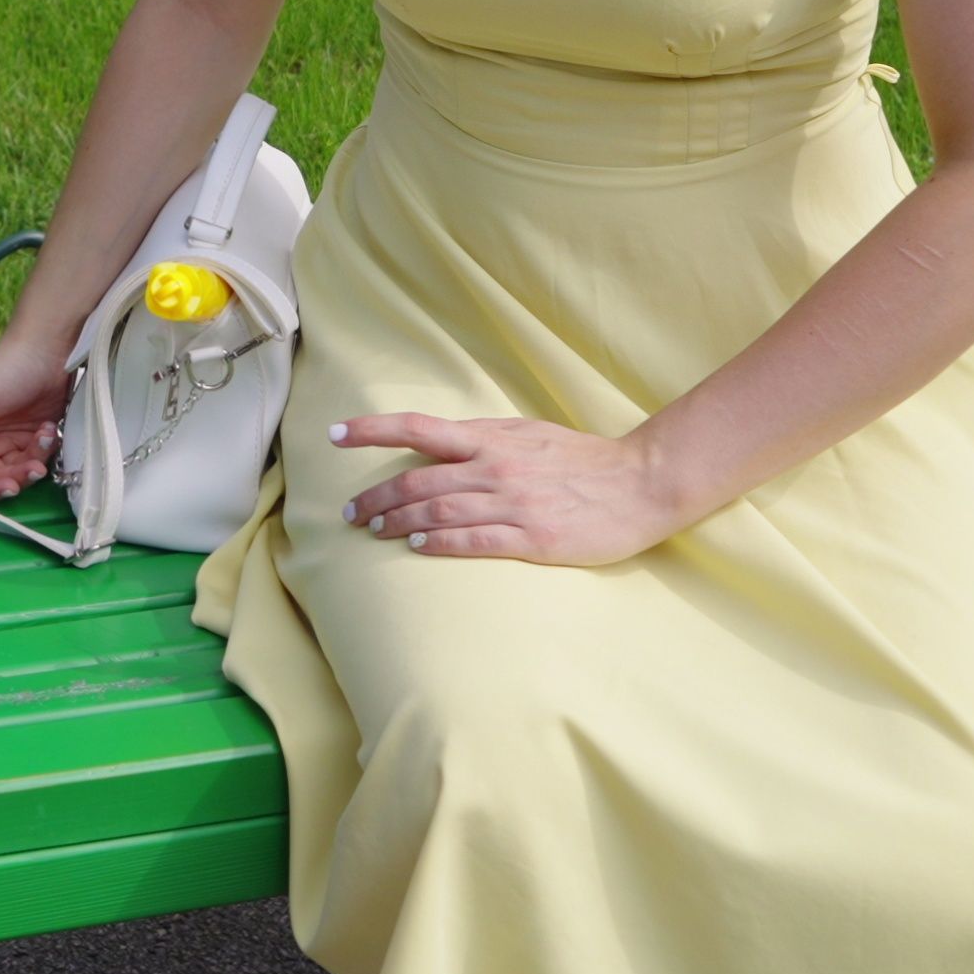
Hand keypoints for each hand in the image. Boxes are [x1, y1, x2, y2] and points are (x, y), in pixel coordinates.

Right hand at [0, 325, 71, 499]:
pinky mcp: (32, 440)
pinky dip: (45, 451)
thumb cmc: (6, 367)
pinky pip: (36, 461)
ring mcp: (7, 442)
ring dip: (34, 461)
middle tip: (33, 469)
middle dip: (15, 477)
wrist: (48, 347)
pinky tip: (49, 430)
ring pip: (17, 474)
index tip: (7, 485)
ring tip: (45, 437)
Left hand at [332, 411, 696, 566]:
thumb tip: (441, 440)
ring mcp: (513, 503)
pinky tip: (417, 545)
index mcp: (492, 438)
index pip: (418, 428)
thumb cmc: (582, 459)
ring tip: (374, 531)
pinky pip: (473, 540)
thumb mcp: (528, 433)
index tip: (334, 434)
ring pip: (437, 510)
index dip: (371, 430)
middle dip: (376, 496)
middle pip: (417, 479)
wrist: (639, 484)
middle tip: (351, 513)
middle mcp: (495, 466)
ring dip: (398, 520)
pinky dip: (438, 541)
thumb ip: (484, 437)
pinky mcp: (532, 538)